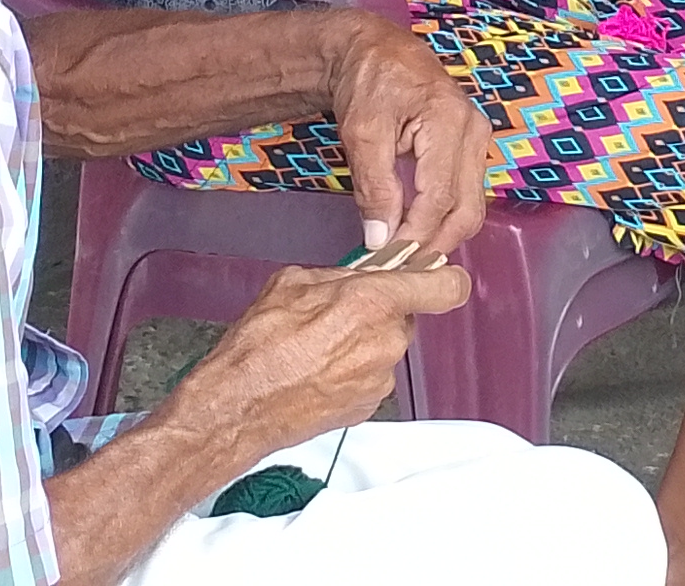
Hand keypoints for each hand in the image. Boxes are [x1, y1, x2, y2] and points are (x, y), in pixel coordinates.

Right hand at [157, 260, 472, 452]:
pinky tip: (317, 371)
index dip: (442, 278)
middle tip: (340, 313)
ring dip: (363, 342)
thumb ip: (339, 275)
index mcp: (374, 303)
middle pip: (406, 316)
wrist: (237, 408)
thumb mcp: (293, 282)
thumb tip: (356, 275)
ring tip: (318, 347)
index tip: (432, 276)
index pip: (447, 287)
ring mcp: (380, 379)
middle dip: (380, 311)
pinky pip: (372, 376)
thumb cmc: (258, 348)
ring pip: (386, 347)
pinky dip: (352, 371)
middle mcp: (387, 342)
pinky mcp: (370, 406)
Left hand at [318, 12, 492, 254]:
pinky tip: (418, 232)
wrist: (375, 51)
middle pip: (467, 208)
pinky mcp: (471, 146)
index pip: (440, 197)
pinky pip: (465, 192)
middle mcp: (474, 131)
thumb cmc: (368, 83)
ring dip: (441, 235)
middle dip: (436, 244)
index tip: (388, 260)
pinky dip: (444, 217)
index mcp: (449, 122)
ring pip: (470, 205)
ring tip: (406, 256)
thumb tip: (381, 237)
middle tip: (400, 269)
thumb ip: (374, 187)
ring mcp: (477, 138)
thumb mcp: (363, 134)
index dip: (416, 235)